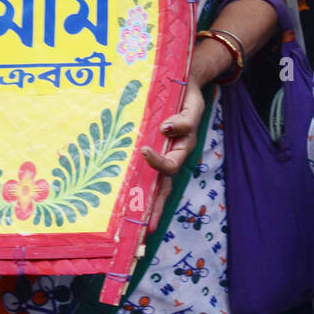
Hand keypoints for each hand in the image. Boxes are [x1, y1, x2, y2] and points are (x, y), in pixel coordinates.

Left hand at [142, 79, 204, 231]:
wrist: (185, 83)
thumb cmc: (187, 94)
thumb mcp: (192, 105)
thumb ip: (184, 119)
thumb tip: (166, 129)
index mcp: (182, 147)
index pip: (170, 165)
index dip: (157, 163)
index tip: (144, 151)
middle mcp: (171, 156)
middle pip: (162, 188)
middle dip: (154, 210)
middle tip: (144, 231)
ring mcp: (160, 156)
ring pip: (152, 187)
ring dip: (143, 206)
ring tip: (131, 225)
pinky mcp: (150, 151)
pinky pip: (142, 174)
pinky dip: (135, 189)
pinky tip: (122, 201)